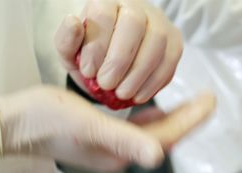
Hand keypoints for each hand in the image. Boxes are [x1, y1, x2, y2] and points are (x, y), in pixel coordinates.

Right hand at [0, 86, 213, 172]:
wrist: (12, 124)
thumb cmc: (46, 121)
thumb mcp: (89, 125)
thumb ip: (125, 140)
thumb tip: (158, 157)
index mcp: (118, 156)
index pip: (165, 139)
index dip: (190, 120)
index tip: (210, 100)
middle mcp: (117, 156)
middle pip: (163, 138)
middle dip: (187, 119)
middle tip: (207, 99)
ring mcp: (108, 148)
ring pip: (150, 134)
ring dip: (171, 119)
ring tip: (190, 103)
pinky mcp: (98, 138)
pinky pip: (135, 129)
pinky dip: (149, 119)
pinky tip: (154, 109)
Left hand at [54, 0, 182, 103]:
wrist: (112, 65)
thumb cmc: (92, 56)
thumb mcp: (71, 51)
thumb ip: (67, 41)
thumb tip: (73, 22)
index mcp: (106, 1)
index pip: (103, 14)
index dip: (96, 45)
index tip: (88, 71)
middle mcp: (135, 6)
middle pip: (133, 24)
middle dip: (119, 60)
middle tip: (106, 84)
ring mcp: (159, 22)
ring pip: (156, 41)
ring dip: (139, 73)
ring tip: (123, 93)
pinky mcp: (174, 41)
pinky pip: (170, 59)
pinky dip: (154, 81)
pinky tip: (138, 95)